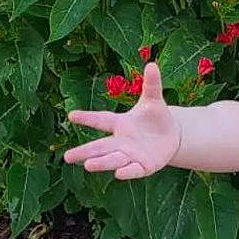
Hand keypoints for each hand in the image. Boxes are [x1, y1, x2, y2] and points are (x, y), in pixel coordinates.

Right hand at [63, 60, 180, 179]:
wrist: (171, 136)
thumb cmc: (156, 117)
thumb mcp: (154, 100)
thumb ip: (151, 84)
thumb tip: (152, 64)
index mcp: (120, 123)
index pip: (101, 120)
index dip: (87, 118)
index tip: (71, 114)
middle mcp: (121, 141)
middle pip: (100, 147)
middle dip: (84, 152)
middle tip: (67, 157)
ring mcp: (131, 155)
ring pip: (113, 159)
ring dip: (102, 163)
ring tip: (88, 166)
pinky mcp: (144, 166)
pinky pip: (134, 170)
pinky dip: (127, 172)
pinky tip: (118, 174)